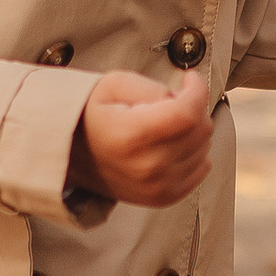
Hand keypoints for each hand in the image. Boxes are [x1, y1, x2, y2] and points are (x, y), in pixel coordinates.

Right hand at [68, 67, 214, 207]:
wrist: (71, 154)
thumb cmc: (92, 114)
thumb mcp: (114, 84)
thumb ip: (154, 88)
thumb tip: (186, 99)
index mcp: (131, 136)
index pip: (187, 113)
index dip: (197, 89)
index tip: (189, 78)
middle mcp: (147, 167)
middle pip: (200, 129)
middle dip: (192, 106)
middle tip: (169, 101)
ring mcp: (157, 187)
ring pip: (205, 147)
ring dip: (192, 130)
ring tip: (164, 124)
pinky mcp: (163, 197)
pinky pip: (202, 169)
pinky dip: (194, 152)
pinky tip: (173, 143)